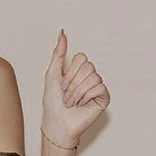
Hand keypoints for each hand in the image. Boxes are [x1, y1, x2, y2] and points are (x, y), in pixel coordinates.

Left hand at [42, 31, 109, 147]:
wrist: (57, 122)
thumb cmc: (53, 102)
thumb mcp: (52, 74)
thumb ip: (58, 53)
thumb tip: (62, 33)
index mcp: (78, 70)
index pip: (81, 57)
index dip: (69, 72)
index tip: (62, 84)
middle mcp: (88, 77)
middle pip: (87, 66)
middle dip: (73, 82)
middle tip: (68, 94)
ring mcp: (97, 87)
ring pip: (93, 76)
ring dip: (78, 91)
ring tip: (74, 102)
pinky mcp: (103, 98)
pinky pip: (99, 87)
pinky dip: (87, 96)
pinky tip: (83, 105)